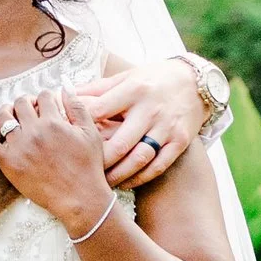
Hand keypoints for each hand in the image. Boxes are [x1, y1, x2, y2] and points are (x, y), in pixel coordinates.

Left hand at [0, 90, 113, 236]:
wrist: (79, 198)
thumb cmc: (87, 167)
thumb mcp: (90, 133)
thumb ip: (77, 108)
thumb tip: (64, 88)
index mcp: (54, 122)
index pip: (43, 96)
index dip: (44, 97)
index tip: (44, 103)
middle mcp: (34, 131)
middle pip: (21, 103)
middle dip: (25, 102)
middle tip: (27, 108)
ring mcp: (19, 147)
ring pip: (3, 117)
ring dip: (5, 111)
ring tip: (9, 115)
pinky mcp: (8, 162)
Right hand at [0, 119, 17, 243]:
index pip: (1, 124)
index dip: (1, 120)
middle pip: (15, 140)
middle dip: (13, 135)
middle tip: (8, 135)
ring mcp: (2, 182)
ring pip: (21, 160)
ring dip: (19, 154)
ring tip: (15, 152)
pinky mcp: (6, 199)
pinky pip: (22, 181)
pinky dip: (21, 174)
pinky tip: (16, 172)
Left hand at [78, 57, 204, 188]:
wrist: (196, 82)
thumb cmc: (153, 79)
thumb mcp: (127, 77)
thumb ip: (98, 89)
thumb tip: (67, 94)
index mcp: (133, 90)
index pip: (100, 111)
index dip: (79, 126)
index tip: (64, 138)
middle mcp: (150, 110)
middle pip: (119, 143)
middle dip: (98, 161)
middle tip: (80, 172)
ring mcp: (166, 127)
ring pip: (139, 158)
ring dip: (118, 175)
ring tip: (101, 183)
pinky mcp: (179, 141)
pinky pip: (158, 165)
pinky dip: (140, 177)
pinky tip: (125, 182)